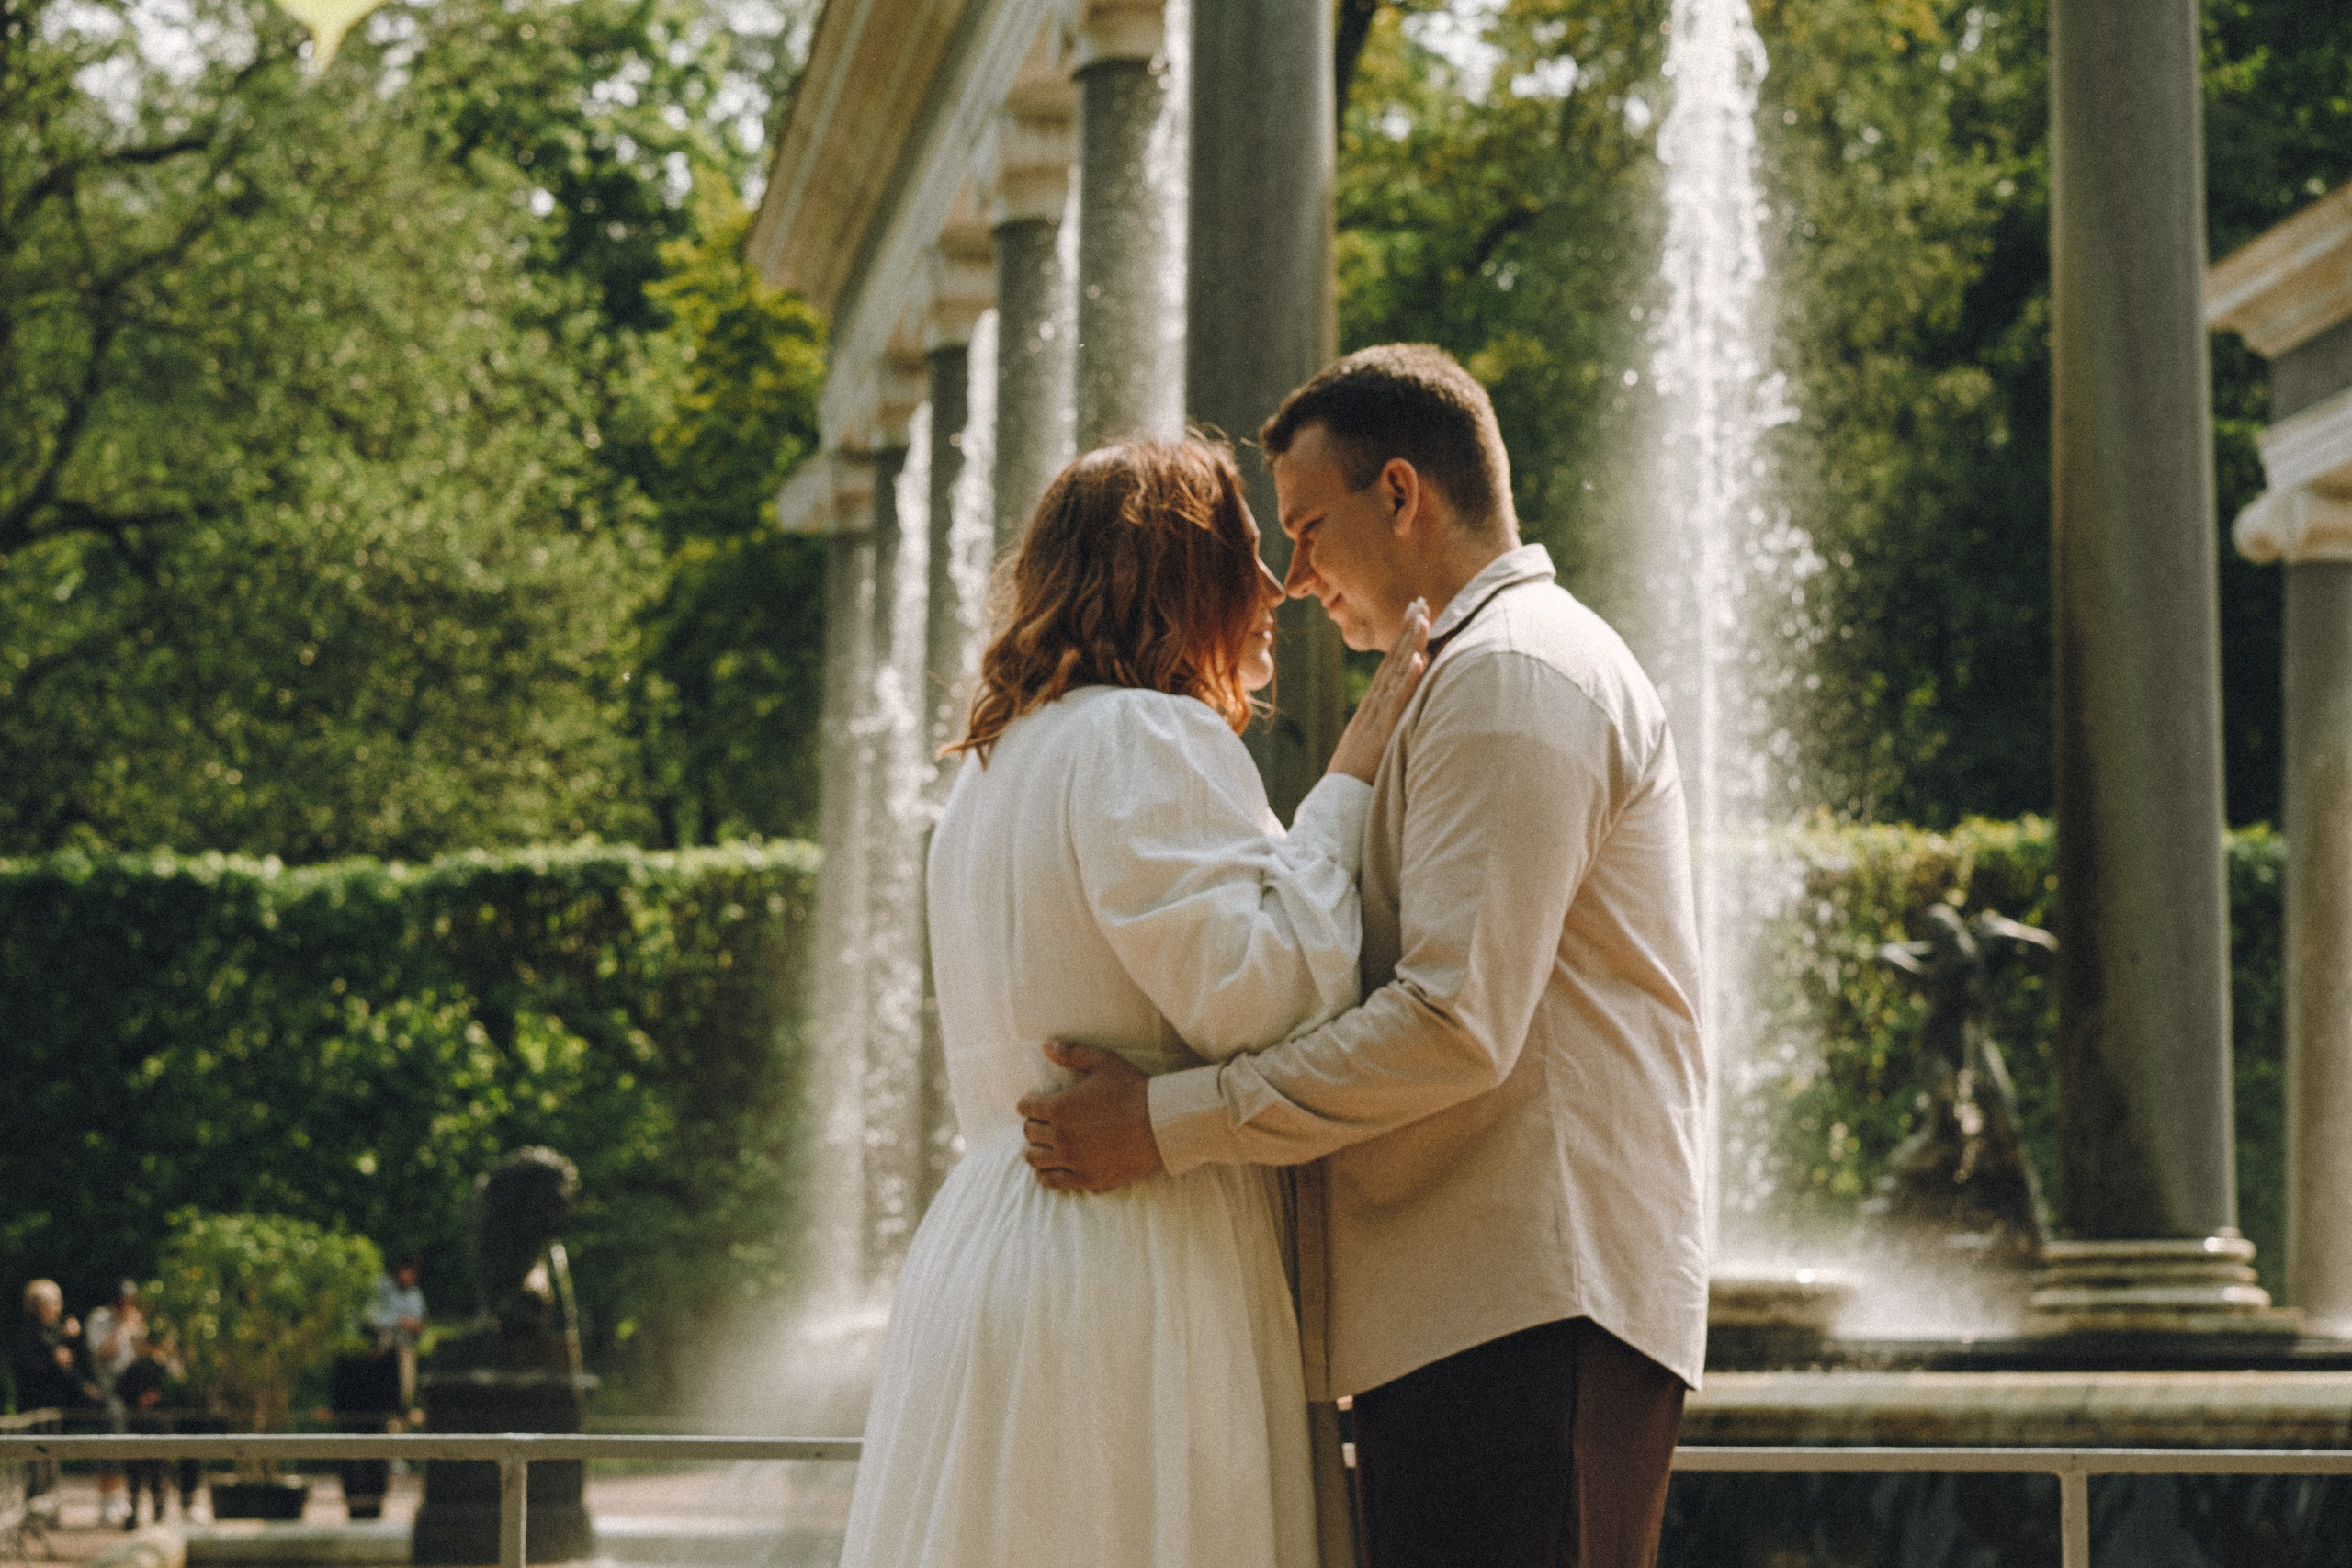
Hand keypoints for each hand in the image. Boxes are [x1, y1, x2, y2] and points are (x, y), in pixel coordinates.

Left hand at [1015, 1042, 1162, 1192]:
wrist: (1161, 1123)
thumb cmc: (1133, 1089)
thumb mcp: (1104, 1062)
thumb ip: (1072, 1053)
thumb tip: (1046, 1044)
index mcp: (1061, 1106)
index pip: (1026, 1107)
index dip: (1029, 1103)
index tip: (1035, 1103)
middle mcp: (1061, 1135)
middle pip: (1029, 1132)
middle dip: (1033, 1124)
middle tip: (1043, 1122)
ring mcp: (1072, 1159)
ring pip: (1034, 1158)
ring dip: (1035, 1149)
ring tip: (1043, 1145)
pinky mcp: (1085, 1177)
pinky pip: (1052, 1180)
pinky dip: (1045, 1174)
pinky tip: (1050, 1168)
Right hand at [1325, 597, 1430, 782]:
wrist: (1337, 802)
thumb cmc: (1355, 779)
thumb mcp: (1371, 745)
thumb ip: (1384, 728)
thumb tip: (1397, 718)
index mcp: (1372, 706)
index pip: (1390, 664)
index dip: (1402, 637)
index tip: (1414, 612)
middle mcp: (1374, 705)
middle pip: (1393, 659)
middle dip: (1407, 629)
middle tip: (1420, 600)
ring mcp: (1377, 717)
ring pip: (1396, 674)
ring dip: (1409, 644)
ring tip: (1421, 617)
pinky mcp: (1383, 733)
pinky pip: (1397, 703)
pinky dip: (1408, 681)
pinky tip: (1418, 661)